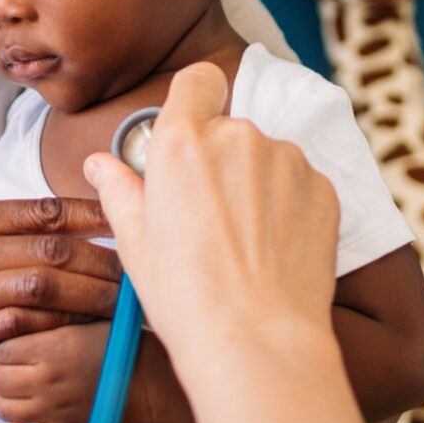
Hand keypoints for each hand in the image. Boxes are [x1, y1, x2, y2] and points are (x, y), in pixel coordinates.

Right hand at [0, 198, 123, 384]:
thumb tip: (53, 217)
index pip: (39, 210)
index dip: (90, 215)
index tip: (126, 220)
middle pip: (48, 250)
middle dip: (102, 260)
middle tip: (138, 270)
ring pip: (39, 289)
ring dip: (88, 296)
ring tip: (121, 304)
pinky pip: (17, 328)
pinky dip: (54, 327)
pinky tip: (79, 331)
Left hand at [0, 322, 122, 422]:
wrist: (151, 380)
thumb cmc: (118, 344)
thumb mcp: (81, 319)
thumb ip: (47, 322)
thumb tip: (16, 328)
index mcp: (51, 348)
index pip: (2, 350)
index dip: (7, 348)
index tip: (19, 348)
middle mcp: (47, 380)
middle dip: (0, 372)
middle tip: (14, 369)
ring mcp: (54, 411)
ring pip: (2, 409)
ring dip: (3, 399)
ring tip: (14, 392)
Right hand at [83, 64, 341, 367]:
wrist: (257, 341)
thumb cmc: (186, 296)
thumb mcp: (134, 242)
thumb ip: (119, 188)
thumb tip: (100, 164)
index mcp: (182, 142)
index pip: (197, 81)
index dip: (193, 102)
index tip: (189, 135)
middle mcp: (239, 137)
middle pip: (229, 129)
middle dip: (219, 162)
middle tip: (207, 219)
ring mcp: (287, 161)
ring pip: (266, 158)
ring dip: (255, 184)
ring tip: (243, 242)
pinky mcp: (323, 189)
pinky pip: (298, 184)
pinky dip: (287, 207)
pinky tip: (272, 250)